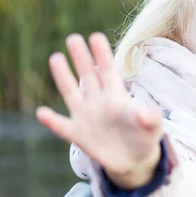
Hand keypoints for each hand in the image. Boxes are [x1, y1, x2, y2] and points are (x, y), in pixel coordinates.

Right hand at [36, 32, 162, 188]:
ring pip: (71, 93)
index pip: (108, 71)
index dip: (102, 55)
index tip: (96, 37)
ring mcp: (86, 116)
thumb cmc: (145, 136)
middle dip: (81, 58)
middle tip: (73, 38)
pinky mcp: (78, 134)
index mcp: (117, 96)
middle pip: (88, 76)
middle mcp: (99, 101)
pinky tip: (41, 113)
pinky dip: (52, 121)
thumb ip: (151, 118)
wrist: (134, 159)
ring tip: (56, 58)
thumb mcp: (154, 127)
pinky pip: (62, 126)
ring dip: (63, 77)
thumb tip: (145, 113)